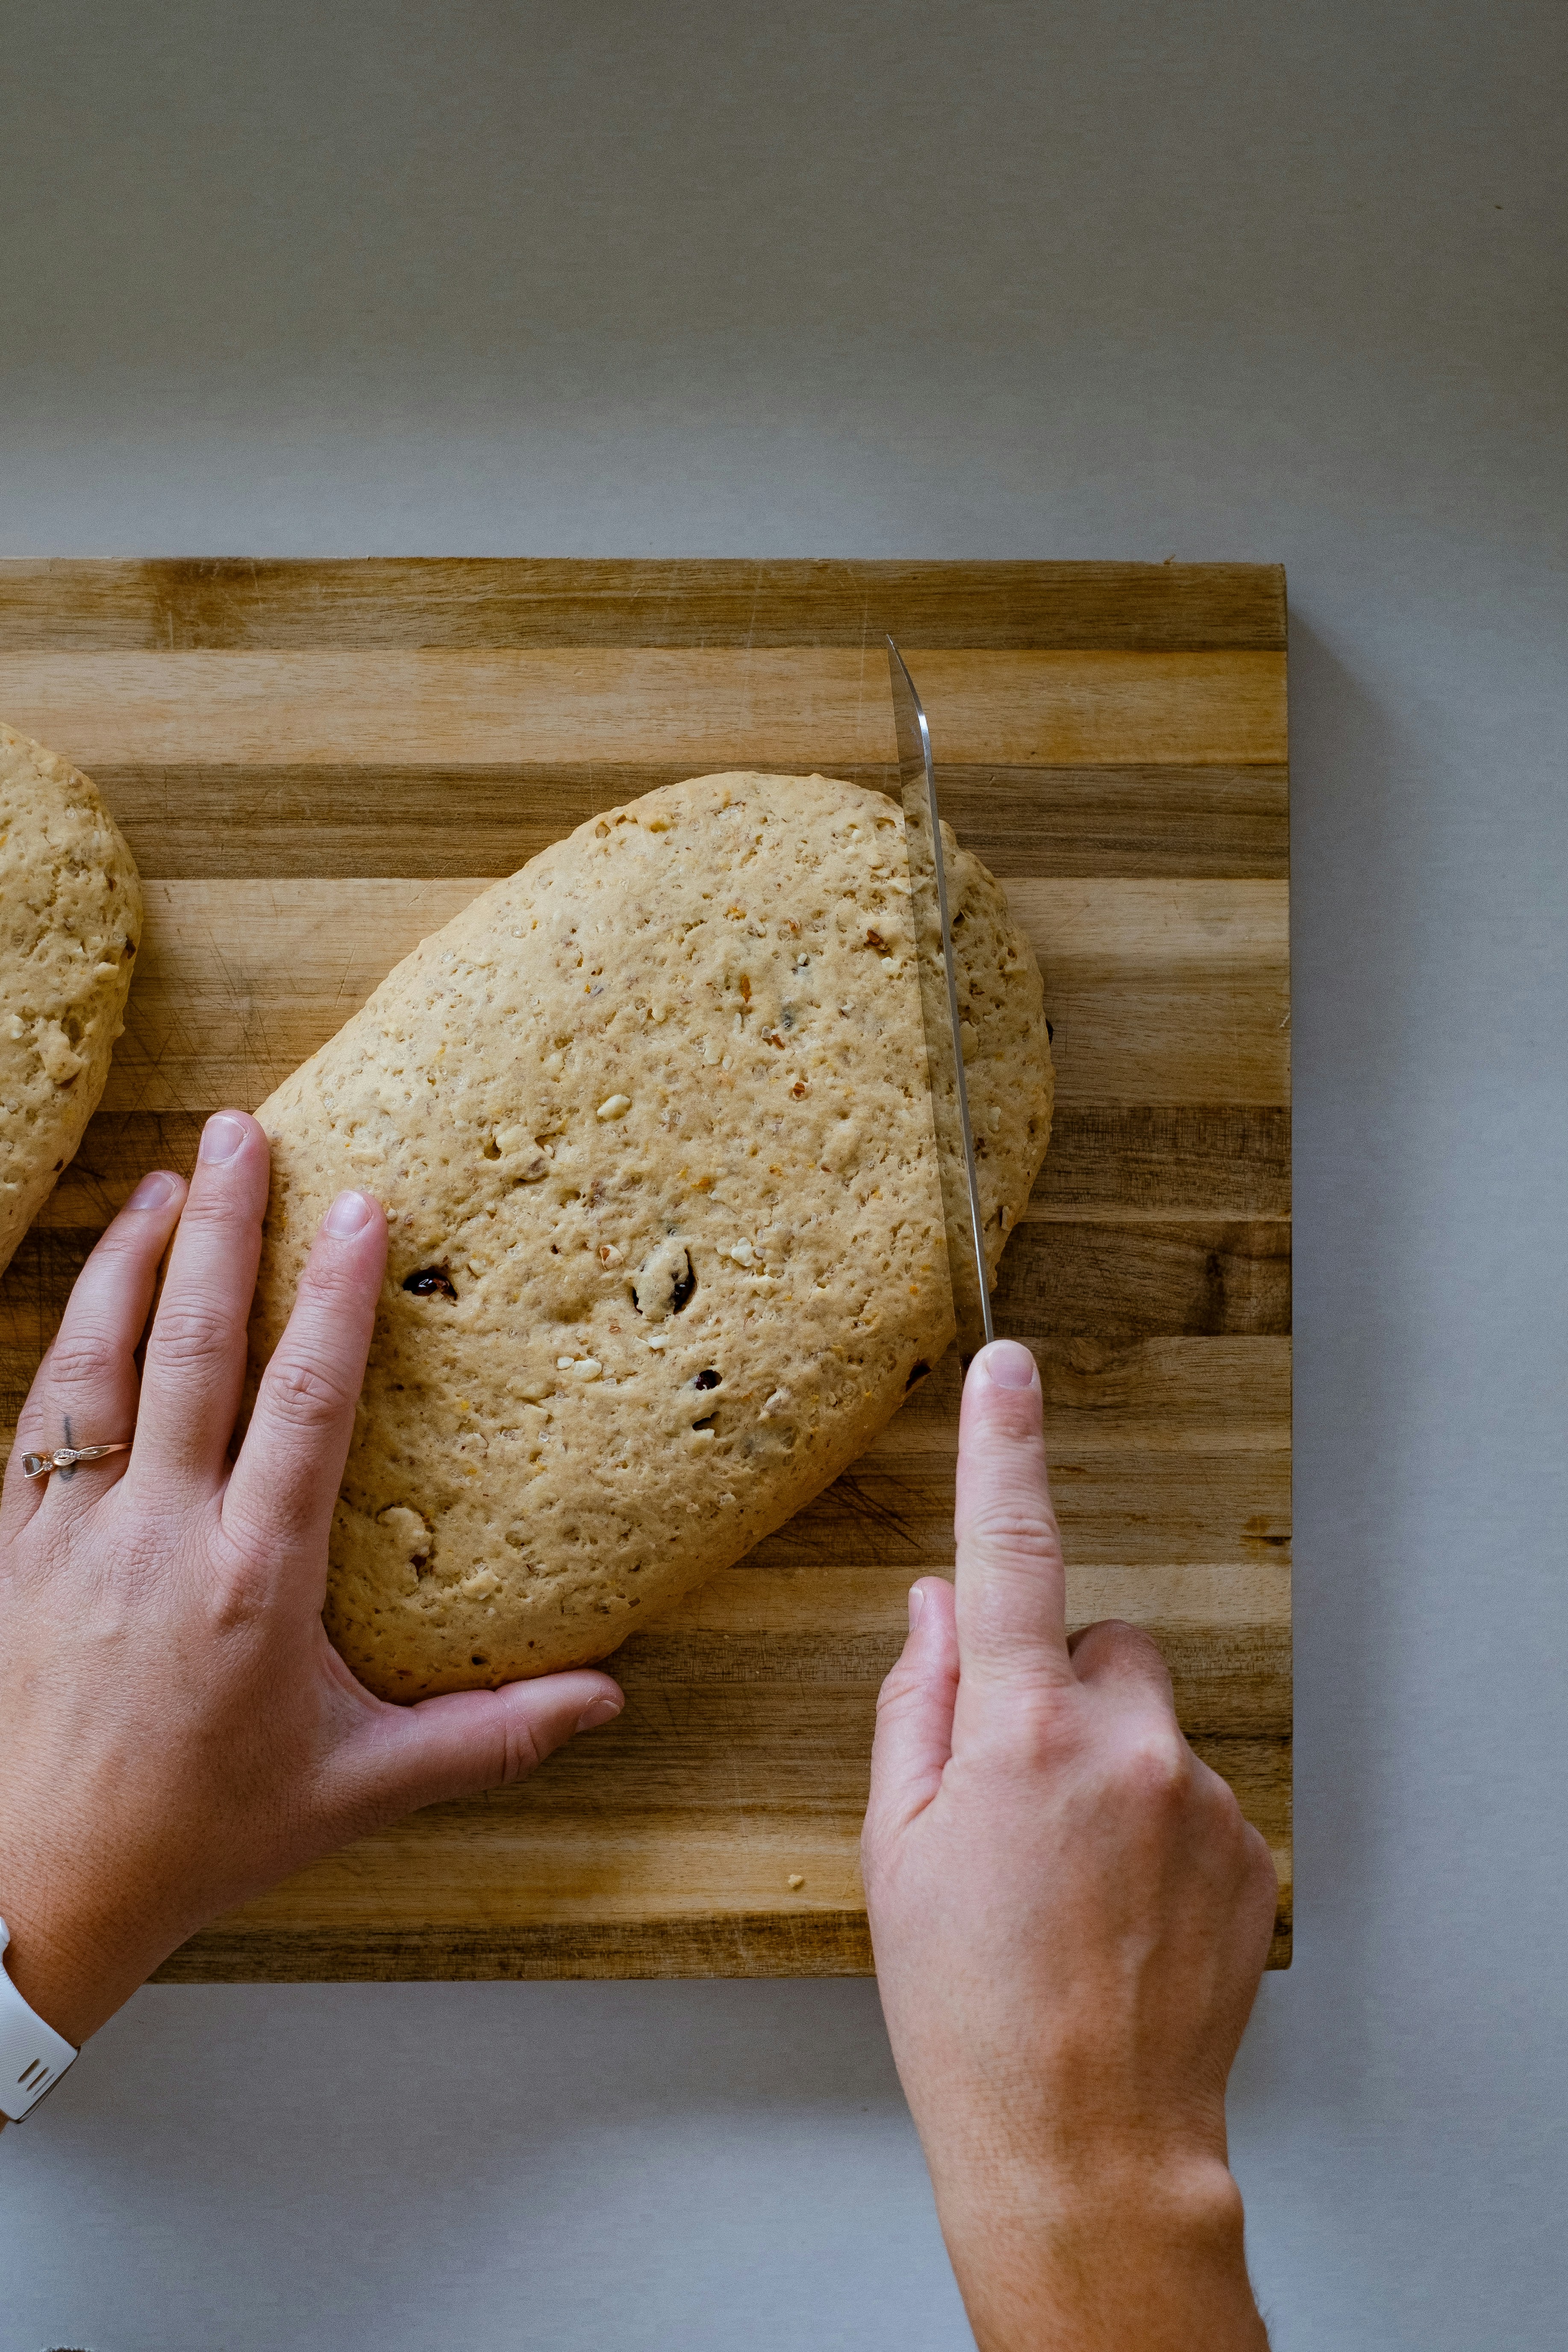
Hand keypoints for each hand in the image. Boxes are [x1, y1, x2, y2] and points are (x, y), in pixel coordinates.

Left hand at [0, 1111, 622, 2055]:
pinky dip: (66, 1338)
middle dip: (223, 1228)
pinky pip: (37, 1418)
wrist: (27, 1892)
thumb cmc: (197, 1836)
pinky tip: (87, 1296)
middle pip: (194, 1347)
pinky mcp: (9, 1549)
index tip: (358, 1208)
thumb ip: (485, 1738)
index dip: (335, 1301)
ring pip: (99, 1363)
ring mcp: (68, 1535)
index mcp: (250, 1580)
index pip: (303, 1407)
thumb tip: (608, 1701)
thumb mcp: (356, 1790)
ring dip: (131, 1262)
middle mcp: (156, 1535)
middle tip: (244, 1135)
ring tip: (162, 1182)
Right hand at [863, 1339, 1276, 2351]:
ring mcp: (1201, 1799)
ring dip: (1111, 1763)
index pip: (1009, 1554)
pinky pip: (1196, 1789)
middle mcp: (1126, 1747)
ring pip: (1150, 1722)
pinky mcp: (1254, 1851)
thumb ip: (918, 1704)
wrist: (1082, 2144)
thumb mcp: (897, 1846)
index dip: (1005, 1450)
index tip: (1008, 1370)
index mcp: (1018, 1735)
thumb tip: (938, 1608)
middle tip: (1012, 1794)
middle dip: (1058, 1688)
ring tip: (1069, 1877)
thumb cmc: (967, 2009)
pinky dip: (1160, 1824)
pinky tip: (1121, 1908)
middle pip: (1100, 1644)